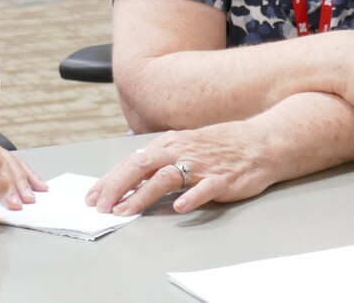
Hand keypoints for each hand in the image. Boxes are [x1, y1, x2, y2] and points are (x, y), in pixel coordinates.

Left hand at [85, 121, 277, 215]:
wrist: (261, 142)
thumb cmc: (220, 146)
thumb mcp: (185, 146)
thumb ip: (161, 160)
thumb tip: (133, 176)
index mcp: (169, 144)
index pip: (132, 161)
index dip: (110, 179)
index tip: (92, 196)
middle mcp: (181, 152)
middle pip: (141, 167)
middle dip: (117, 187)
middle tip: (100, 207)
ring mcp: (201, 166)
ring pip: (166, 178)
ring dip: (142, 195)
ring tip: (126, 210)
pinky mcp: (222, 179)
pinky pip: (205, 189)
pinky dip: (191, 198)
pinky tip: (179, 208)